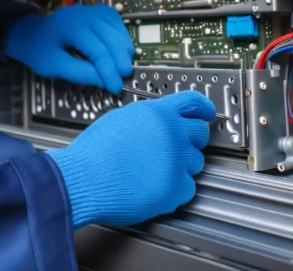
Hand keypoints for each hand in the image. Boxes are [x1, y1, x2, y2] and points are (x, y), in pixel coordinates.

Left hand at [4, 4, 132, 93]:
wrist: (31, 33)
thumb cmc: (39, 50)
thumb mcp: (54, 66)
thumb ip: (80, 73)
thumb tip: (106, 81)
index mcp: (70, 26)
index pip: (97, 50)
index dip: (109, 71)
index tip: (115, 88)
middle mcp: (83, 13)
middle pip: (111, 38)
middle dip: (120, 61)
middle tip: (123, 79)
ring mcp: (91, 10)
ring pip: (117, 29)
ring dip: (123, 50)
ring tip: (123, 69)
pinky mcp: (97, 11)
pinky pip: (116, 23)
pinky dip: (121, 38)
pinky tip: (121, 52)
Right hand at [46, 91, 215, 228]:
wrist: (84, 178)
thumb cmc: (94, 152)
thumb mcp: (119, 118)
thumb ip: (146, 119)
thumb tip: (156, 123)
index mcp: (158, 113)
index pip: (194, 102)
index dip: (204, 107)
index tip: (208, 112)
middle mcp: (173, 134)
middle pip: (200, 133)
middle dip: (191, 140)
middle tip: (176, 147)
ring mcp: (177, 161)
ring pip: (196, 163)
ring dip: (181, 166)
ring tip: (155, 170)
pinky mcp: (176, 188)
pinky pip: (188, 188)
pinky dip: (175, 190)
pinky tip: (154, 186)